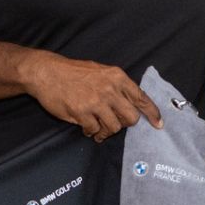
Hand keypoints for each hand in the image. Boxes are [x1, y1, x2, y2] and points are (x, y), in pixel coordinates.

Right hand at [20, 54, 161, 139]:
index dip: (152, 113)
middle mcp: (110, 89)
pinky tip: (86, 127)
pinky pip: (94, 130)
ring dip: (106, 132)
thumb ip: (116, 87)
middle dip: (124, 124)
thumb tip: (131, 105)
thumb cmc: (73, 72)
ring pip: (114, 127)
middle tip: (113, 123)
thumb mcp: (100, 72)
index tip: (159, 124)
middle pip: (131, 118)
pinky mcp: (81, 112)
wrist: (46, 72)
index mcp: (117, 77)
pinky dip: (91, 132)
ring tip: (97, 129)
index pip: (141, 98)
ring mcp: (96, 101)